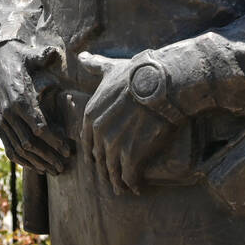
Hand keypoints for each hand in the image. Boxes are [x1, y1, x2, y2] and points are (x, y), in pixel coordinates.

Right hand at [0, 42, 69, 174]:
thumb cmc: (22, 59)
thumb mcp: (33, 55)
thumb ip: (44, 56)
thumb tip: (55, 53)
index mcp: (20, 97)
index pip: (38, 126)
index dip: (54, 141)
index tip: (68, 149)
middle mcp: (9, 112)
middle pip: (30, 142)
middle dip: (48, 156)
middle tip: (64, 165)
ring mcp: (2, 120)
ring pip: (19, 149)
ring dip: (37, 162)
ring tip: (54, 170)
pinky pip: (9, 148)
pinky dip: (22, 161)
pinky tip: (36, 168)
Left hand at [78, 52, 179, 195]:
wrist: (163, 84)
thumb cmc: (139, 74)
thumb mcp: (111, 69)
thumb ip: (95, 66)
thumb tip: (81, 56)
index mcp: (90, 115)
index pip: (88, 141)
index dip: (95, 151)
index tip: (102, 158)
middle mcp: (98, 132)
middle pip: (99, 158)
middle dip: (105, 169)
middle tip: (112, 178)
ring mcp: (114, 145)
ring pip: (112, 171)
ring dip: (117, 182)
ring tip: (124, 188)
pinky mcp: (132, 156)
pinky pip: (129, 177)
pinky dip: (132, 184)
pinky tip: (138, 188)